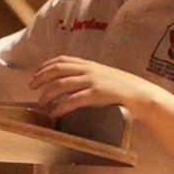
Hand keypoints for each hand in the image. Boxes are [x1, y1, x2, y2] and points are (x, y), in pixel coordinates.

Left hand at [28, 57, 153, 119]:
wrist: (142, 95)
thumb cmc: (123, 88)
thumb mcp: (104, 76)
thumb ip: (89, 76)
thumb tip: (71, 83)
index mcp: (90, 64)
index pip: (62, 60)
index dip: (45, 66)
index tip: (35, 73)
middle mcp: (89, 69)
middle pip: (57, 70)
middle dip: (41, 78)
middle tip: (31, 87)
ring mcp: (93, 81)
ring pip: (62, 85)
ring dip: (47, 94)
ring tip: (41, 104)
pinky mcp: (97, 94)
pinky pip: (73, 100)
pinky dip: (61, 107)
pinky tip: (54, 113)